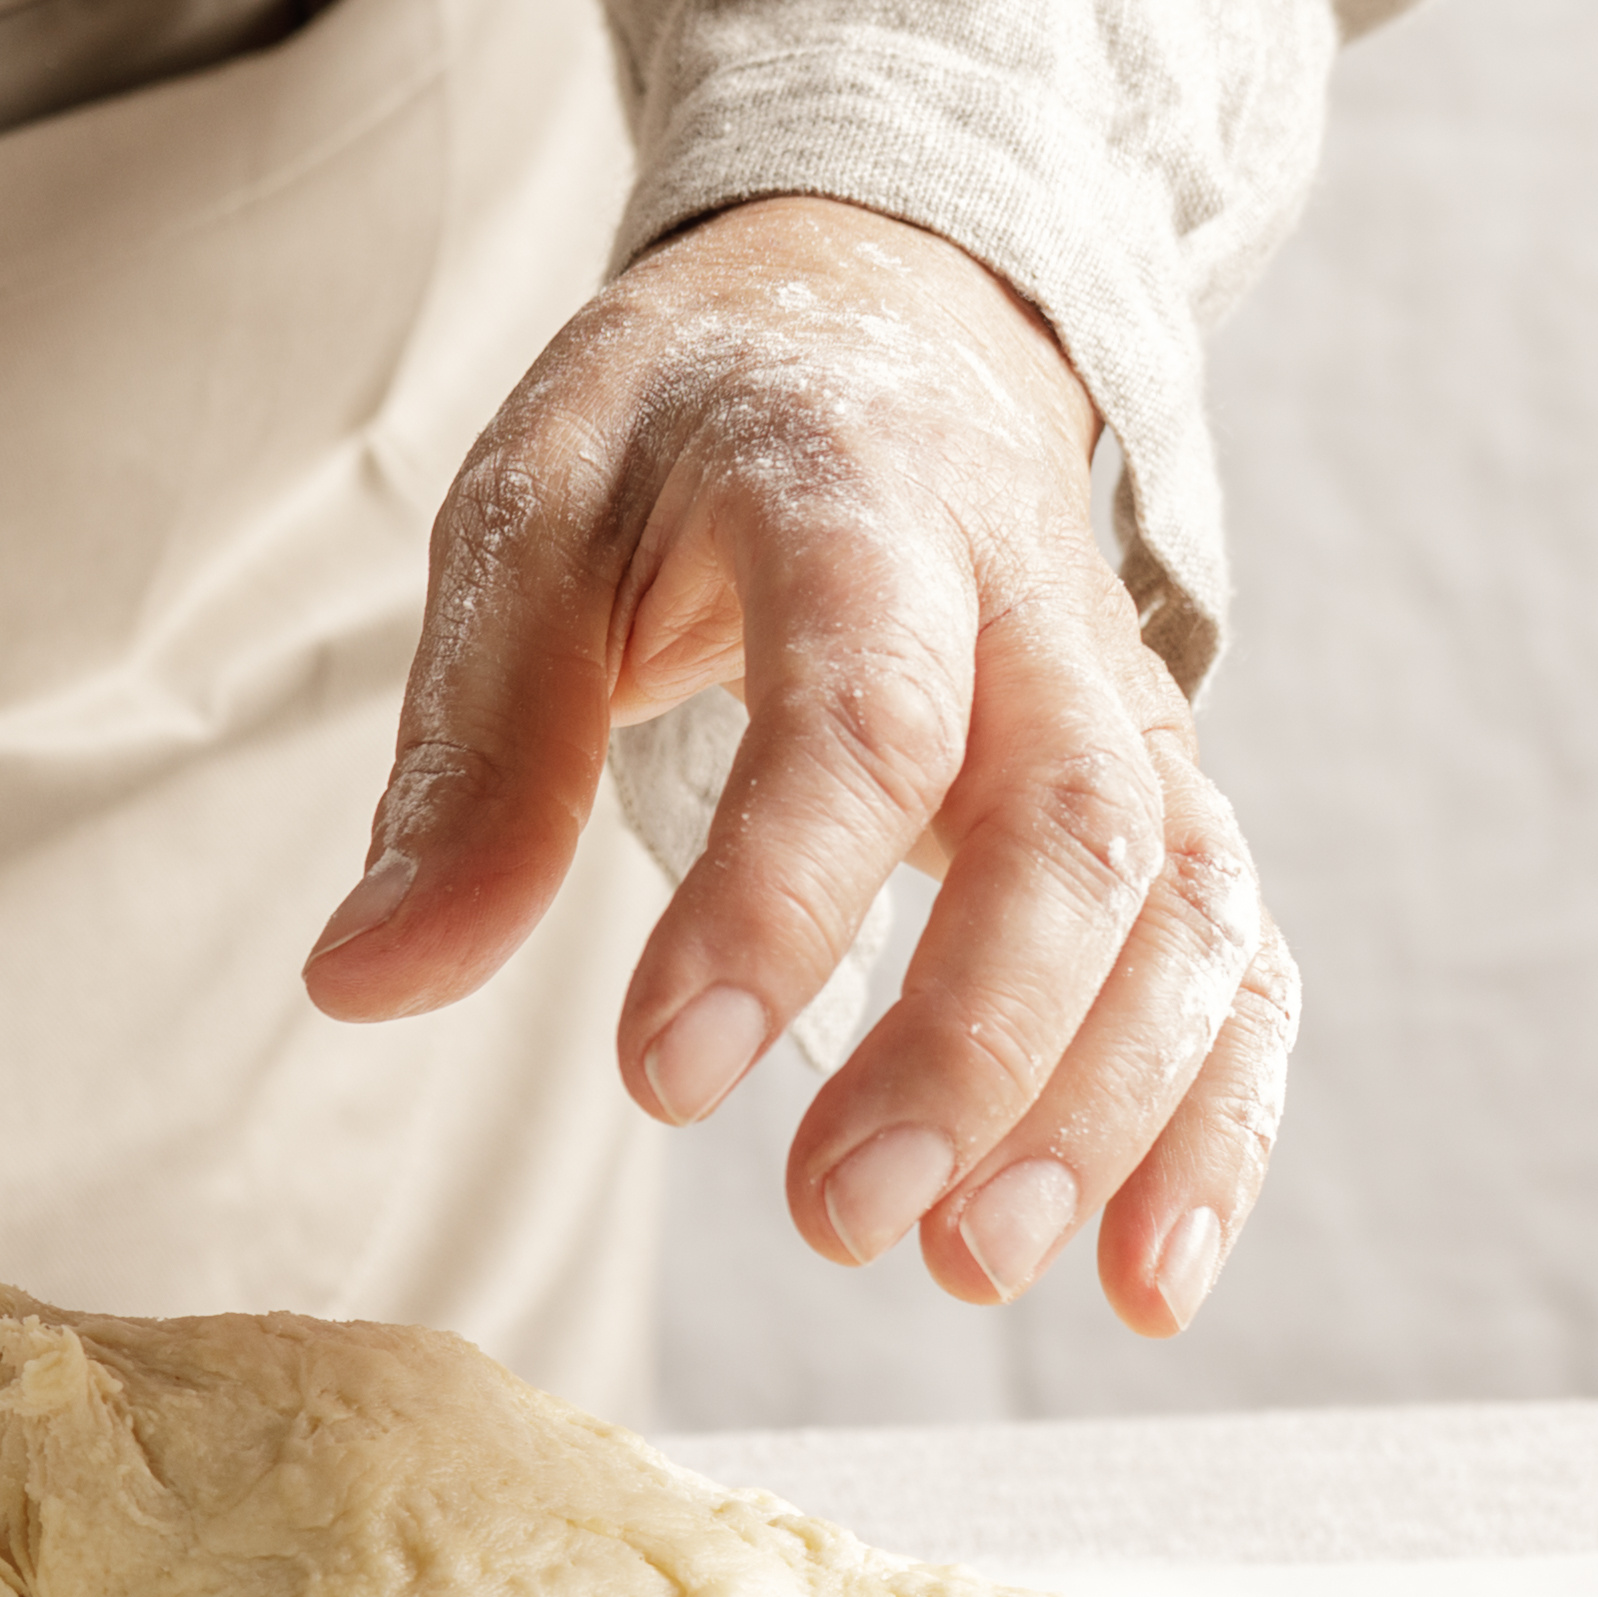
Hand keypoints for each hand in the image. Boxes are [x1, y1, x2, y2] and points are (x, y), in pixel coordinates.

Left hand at [302, 196, 1289, 1337]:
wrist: (873, 315)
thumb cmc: (676, 437)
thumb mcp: (527, 528)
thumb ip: (469, 757)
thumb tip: (362, 982)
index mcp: (862, 507)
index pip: (864, 711)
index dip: (780, 901)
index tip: (668, 1076)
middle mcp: (1036, 613)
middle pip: (1073, 828)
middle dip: (977, 1042)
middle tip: (842, 1217)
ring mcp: (1123, 710)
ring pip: (1184, 905)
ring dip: (1106, 1106)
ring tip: (966, 1268)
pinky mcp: (1160, 798)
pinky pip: (1235, 955)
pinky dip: (1215, 1120)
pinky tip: (1138, 1281)